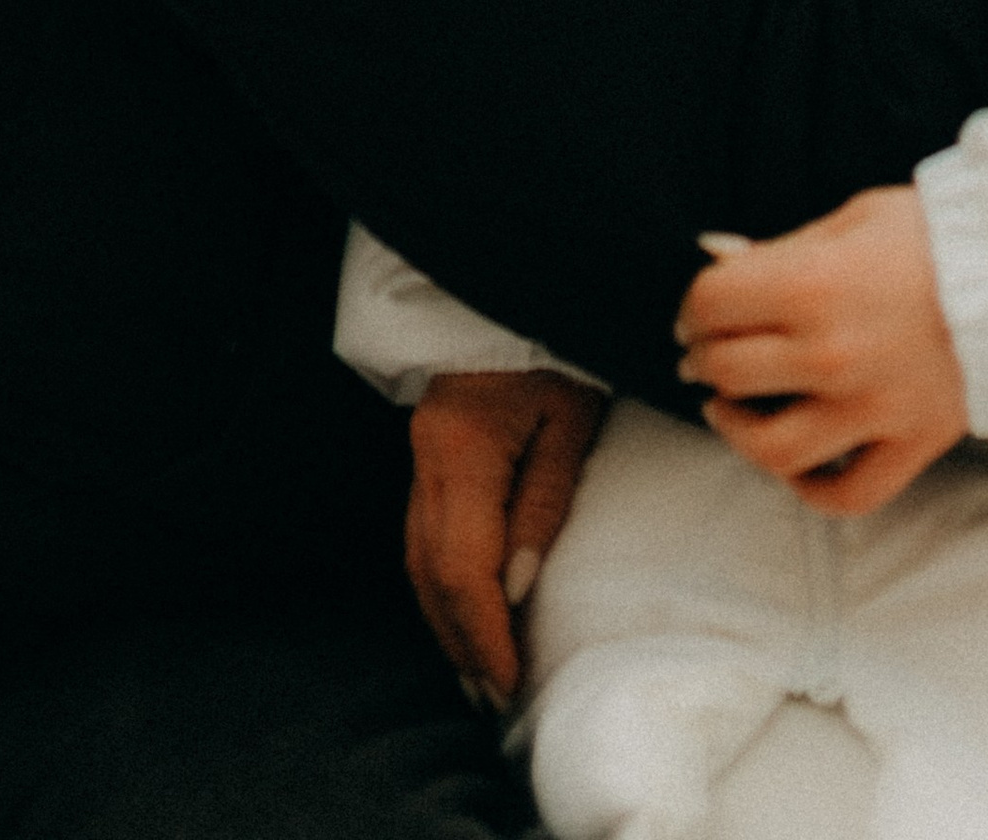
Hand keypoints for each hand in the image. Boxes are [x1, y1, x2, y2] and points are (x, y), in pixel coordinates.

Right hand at [404, 368, 603, 703]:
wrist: (523, 288)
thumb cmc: (558, 352)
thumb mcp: (570, 422)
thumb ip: (543, 502)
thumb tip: (517, 588)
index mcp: (463, 451)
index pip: (461, 566)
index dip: (481, 632)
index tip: (507, 681)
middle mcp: (428, 461)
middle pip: (430, 573)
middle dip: (461, 641)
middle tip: (493, 698)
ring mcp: (419, 459)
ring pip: (418, 561)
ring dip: (446, 622)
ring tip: (478, 674)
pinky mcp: (426, 458)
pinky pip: (422, 539)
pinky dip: (441, 587)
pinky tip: (462, 615)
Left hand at [676, 184, 968, 517]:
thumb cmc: (935, 233)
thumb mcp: (852, 218)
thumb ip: (784, 250)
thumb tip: (721, 265)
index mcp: (812, 284)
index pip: (712, 305)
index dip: (692, 307)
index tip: (697, 310)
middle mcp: (832, 354)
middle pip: (726, 374)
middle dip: (704, 360)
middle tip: (706, 352)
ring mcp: (870, 410)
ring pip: (769, 449)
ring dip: (735, 428)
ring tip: (730, 408)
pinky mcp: (908, 444)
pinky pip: (844, 494)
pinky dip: (810, 487)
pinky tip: (796, 459)